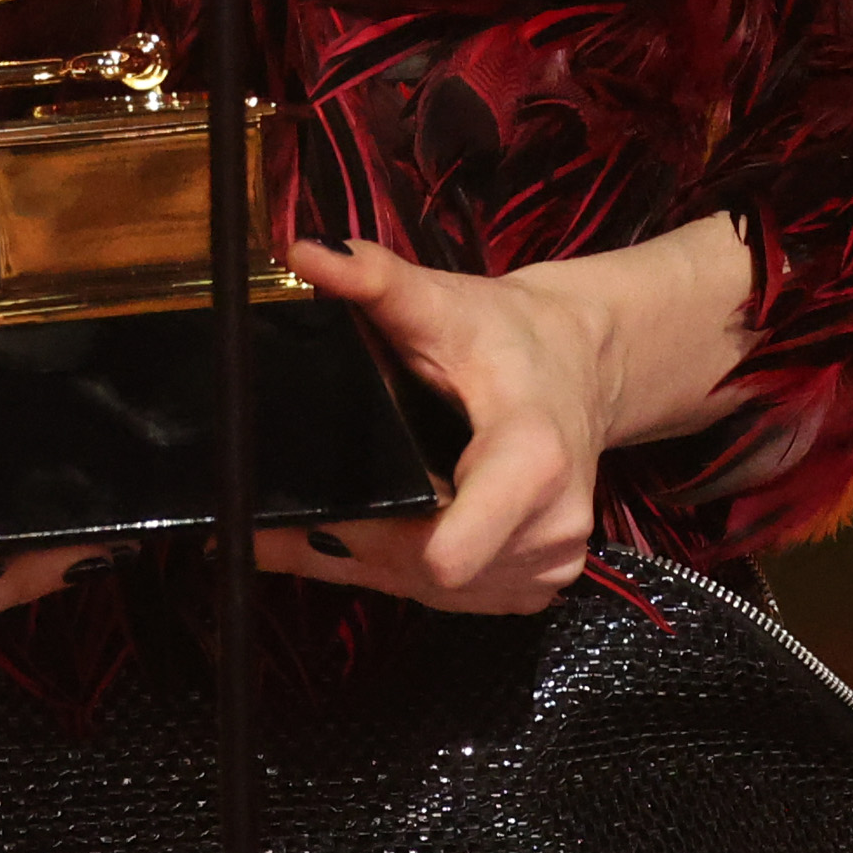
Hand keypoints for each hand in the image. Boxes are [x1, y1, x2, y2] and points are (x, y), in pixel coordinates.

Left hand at [256, 220, 752, 616]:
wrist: (582, 367)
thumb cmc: (510, 334)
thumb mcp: (444, 301)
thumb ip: (376, 279)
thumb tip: (305, 253)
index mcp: (531, 460)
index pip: (453, 549)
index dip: (378, 541)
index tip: (314, 516)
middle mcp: (551, 527)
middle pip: (422, 571)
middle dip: (350, 544)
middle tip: (270, 523)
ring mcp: (548, 565)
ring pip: (428, 591)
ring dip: (368, 562)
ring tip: (309, 526)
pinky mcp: (536, 584)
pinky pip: (450, 599)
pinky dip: (401, 571)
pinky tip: (367, 535)